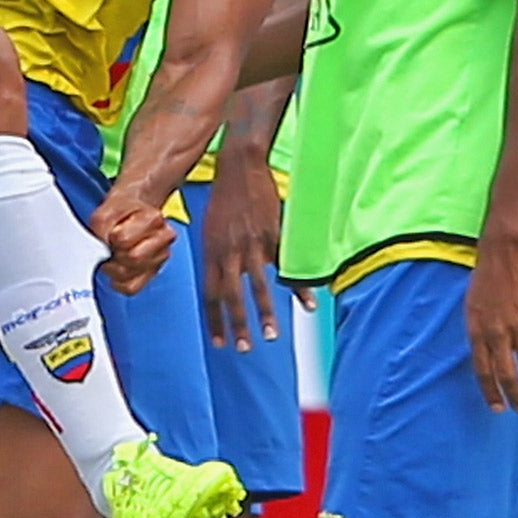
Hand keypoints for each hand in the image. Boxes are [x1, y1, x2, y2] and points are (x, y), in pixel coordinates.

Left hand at [89, 187, 174, 294]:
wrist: (131, 211)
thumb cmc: (120, 211)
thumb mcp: (105, 210)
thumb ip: (101, 225)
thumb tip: (102, 244)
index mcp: (153, 219)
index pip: (124, 240)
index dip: (109, 238)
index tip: (109, 233)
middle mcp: (163, 239)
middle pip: (132, 259)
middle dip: (114, 254)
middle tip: (110, 246)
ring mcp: (160, 258)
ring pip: (131, 277)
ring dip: (113, 268)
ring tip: (112, 255)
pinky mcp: (153, 273)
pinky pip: (131, 288)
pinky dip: (118, 282)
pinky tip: (115, 268)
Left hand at [200, 156, 297, 349]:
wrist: (239, 168)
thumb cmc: (225, 200)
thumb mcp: (211, 229)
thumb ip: (218, 256)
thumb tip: (225, 278)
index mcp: (211, 252)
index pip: (210, 294)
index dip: (214, 319)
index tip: (218, 342)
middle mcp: (228, 252)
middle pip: (231, 296)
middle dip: (237, 325)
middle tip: (243, 348)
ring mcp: (251, 245)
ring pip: (258, 286)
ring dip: (265, 313)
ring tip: (271, 336)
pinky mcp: (273, 235)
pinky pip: (286, 267)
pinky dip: (298, 287)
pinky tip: (307, 305)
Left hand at [466, 235, 517, 411]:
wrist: (502, 255)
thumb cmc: (484, 281)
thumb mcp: (471, 308)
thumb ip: (479, 333)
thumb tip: (486, 356)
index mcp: (476, 330)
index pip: (482, 370)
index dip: (490, 391)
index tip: (496, 407)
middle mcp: (496, 332)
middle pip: (506, 373)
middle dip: (514, 395)